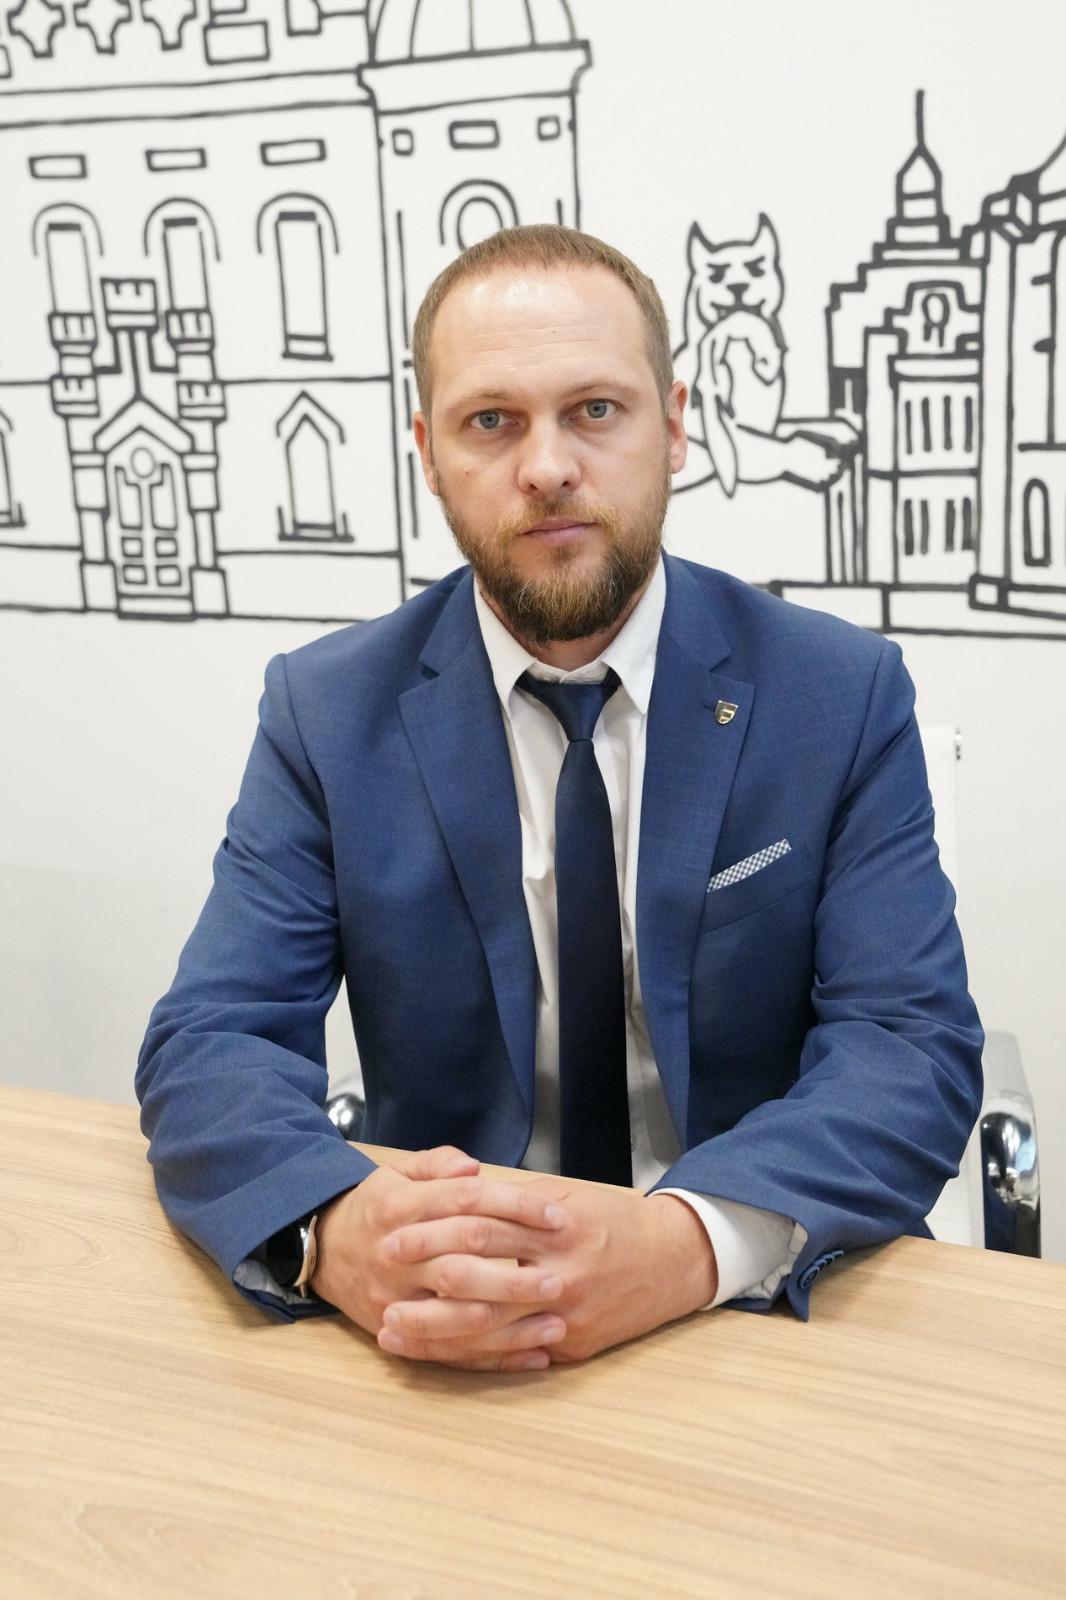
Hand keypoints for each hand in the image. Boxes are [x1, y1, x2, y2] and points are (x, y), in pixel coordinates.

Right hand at [311, 1146, 572, 1371]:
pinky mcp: (396, 1331)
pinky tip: (533, 1357)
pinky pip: (448, 1351)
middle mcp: (398, 1255)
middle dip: (515, 1275)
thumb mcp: (397, 1171)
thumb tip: (474, 1167)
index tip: (557, 1215)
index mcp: (402, 1207)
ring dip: (510, 1325)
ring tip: (557, 1324)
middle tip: (561, 1279)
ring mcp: (395, 1298)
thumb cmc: (375, 1206)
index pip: (466, 1202)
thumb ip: (437, 1164)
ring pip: (456, 1317)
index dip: (514, 1206)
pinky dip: (492, 1358)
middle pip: (462, 1264)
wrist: (320, 1247)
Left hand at [381, 1182, 717, 1366]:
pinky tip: (441, 1355)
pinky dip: (473, 1355)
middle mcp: (558, 1268)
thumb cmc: (614, 1221)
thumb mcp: (567, 1196)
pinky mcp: (571, 1342)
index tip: (393, 1231)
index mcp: (554, 1224)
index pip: (481, 1224)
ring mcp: (564, 1311)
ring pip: (488, 1324)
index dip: (433, 1229)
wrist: (674, 1261)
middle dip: (423, 1277)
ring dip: (434, 1328)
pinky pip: (513, 1352)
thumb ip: (515, 1202)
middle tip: (382, 1275)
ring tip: (391, 1327)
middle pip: (478, 1275)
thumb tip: (460, 1196)